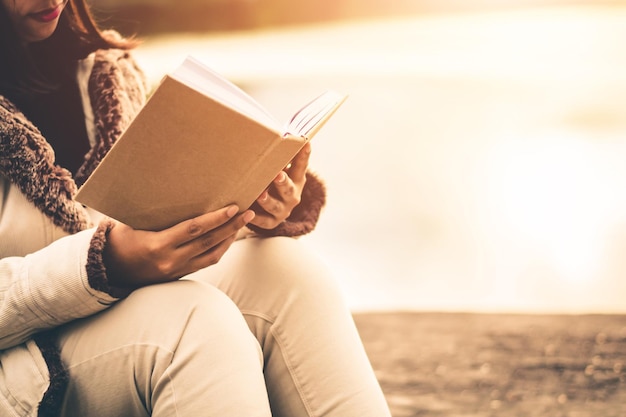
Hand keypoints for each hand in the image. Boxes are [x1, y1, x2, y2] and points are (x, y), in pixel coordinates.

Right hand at [103, 205, 254, 287]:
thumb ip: (157, 214)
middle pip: (209, 242)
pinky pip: (206, 262)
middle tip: (249, 212)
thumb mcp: (133, 223)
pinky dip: (219, 249)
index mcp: (158, 245)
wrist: (107, 271)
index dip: (216, 219)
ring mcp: (176, 271)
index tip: (233, 207)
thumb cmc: (119, 240)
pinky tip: (227, 237)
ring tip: (243, 222)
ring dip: (229, 238)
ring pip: (212, 255)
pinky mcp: (179, 276)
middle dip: (231, 227)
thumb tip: (177, 191)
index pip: (194, 230)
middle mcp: (170, 261)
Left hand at [250, 142, 310, 228]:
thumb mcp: (280, 169)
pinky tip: (249, 213)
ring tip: (261, 194)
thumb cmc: (273, 182)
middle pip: (289, 188)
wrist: (272, 210)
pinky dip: (256, 219)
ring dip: (268, 200)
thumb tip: (275, 130)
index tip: (305, 142)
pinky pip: (264, 221)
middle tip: (278, 174)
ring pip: (275, 205)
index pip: (301, 165)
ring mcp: (283, 209)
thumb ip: (279, 156)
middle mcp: (292, 195)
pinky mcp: (272, 222)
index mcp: (297, 179)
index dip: (303, 154)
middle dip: (283, 181)